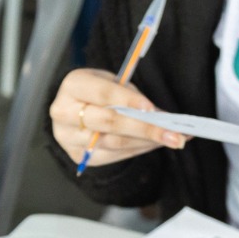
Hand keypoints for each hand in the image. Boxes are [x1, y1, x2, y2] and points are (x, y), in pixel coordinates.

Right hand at [51, 67, 186, 167]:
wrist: (73, 108)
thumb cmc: (97, 91)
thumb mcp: (110, 82)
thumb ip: (130, 96)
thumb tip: (161, 116)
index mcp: (72, 86)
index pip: (103, 94)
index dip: (128, 100)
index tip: (153, 109)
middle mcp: (64, 113)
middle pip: (109, 123)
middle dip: (145, 129)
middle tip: (174, 134)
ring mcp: (68, 137)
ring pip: (114, 143)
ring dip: (146, 142)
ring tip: (172, 139)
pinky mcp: (77, 155)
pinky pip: (113, 155)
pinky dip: (137, 149)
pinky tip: (155, 144)